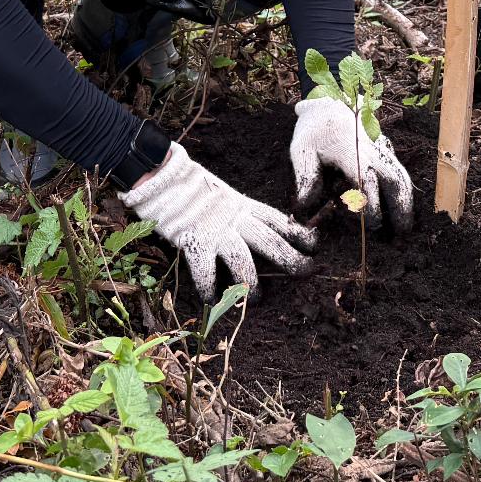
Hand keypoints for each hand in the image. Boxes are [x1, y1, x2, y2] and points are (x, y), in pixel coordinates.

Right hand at [119, 143, 315, 300]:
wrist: (165, 181)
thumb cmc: (194, 192)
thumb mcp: (226, 199)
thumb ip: (240, 215)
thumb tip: (259, 233)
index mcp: (244, 206)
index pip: (278, 220)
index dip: (299, 233)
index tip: (315, 245)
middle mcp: (235, 219)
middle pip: (270, 241)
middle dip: (291, 258)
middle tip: (307, 272)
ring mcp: (215, 232)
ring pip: (243, 261)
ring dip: (251, 283)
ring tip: (256, 299)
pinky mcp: (195, 243)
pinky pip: (206, 271)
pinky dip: (209, 288)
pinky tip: (211, 300)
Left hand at [290, 95, 414, 232]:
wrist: (329, 103)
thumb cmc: (314, 129)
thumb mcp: (301, 149)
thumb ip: (305, 177)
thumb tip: (306, 206)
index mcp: (350, 151)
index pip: (366, 180)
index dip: (371, 203)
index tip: (371, 223)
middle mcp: (370, 150)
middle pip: (393, 178)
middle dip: (399, 206)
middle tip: (400, 232)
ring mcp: (380, 149)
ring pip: (401, 174)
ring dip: (406, 200)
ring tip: (406, 226)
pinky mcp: (384, 150)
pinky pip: (398, 170)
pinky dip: (403, 190)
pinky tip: (402, 207)